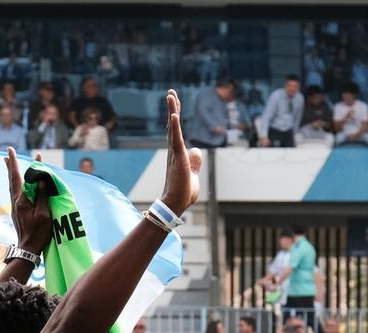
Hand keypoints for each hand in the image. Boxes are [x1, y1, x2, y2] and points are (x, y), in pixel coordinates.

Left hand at [5, 148, 53, 253]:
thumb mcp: (44, 214)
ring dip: (12, 173)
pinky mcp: (17, 211)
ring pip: (13, 185)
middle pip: (12, 179)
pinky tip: (17, 182)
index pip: (22, 178)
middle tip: (8, 153)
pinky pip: (16, 192)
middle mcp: (16, 201)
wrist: (28, 249)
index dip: (23, 165)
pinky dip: (16, 182)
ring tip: (8, 163)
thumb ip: (42, 196)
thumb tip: (40, 180)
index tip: (24, 153)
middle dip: (11, 165)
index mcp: (22, 200)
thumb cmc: (38, 233)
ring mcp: (16, 206)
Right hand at [160, 90, 203, 213]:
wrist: (176, 205)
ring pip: (173, 128)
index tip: (174, 103)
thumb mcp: (193, 174)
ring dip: (172, 111)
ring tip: (170, 96)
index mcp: (177, 154)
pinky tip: (175, 114)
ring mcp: (175, 153)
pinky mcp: (178, 158)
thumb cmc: (183, 192)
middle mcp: (174, 151)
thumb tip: (196, 149)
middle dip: (173, 108)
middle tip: (170, 93)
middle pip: (173, 125)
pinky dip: (175, 126)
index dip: (175, 116)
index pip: (176, 131)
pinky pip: (176, 139)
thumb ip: (195, 162)